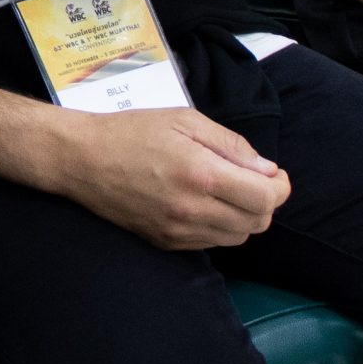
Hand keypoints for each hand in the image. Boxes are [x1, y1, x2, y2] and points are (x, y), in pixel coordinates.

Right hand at [59, 107, 288, 249]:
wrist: (83, 160)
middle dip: (266, 201)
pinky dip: (221, 226)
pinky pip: (212, 243)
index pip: (265, 198)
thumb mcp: (185, 120)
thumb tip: (267, 169)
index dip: (279, 187)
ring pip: (238, 237)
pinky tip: (207, 203)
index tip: (274, 173)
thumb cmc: (133, 132)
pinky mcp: (167, 243)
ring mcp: (179, 232)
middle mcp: (193, 210)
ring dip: (245, 216)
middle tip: (255, 179)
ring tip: (231, 191)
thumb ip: (231, 144)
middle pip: (257, 222)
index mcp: (201, 175)